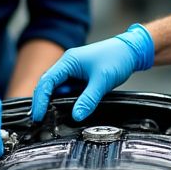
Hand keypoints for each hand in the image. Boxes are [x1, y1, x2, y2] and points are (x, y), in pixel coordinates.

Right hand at [30, 24, 153, 121]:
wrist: (131, 51)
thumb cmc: (117, 58)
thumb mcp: (102, 81)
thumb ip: (88, 100)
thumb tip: (76, 115)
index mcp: (68, 61)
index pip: (47, 82)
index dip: (40, 100)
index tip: (39, 115)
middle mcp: (68, 64)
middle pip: (48, 84)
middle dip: (42, 102)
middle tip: (40, 119)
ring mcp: (73, 70)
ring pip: (57, 87)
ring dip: (52, 100)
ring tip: (48, 116)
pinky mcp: (80, 76)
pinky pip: (67, 88)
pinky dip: (64, 98)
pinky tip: (65, 108)